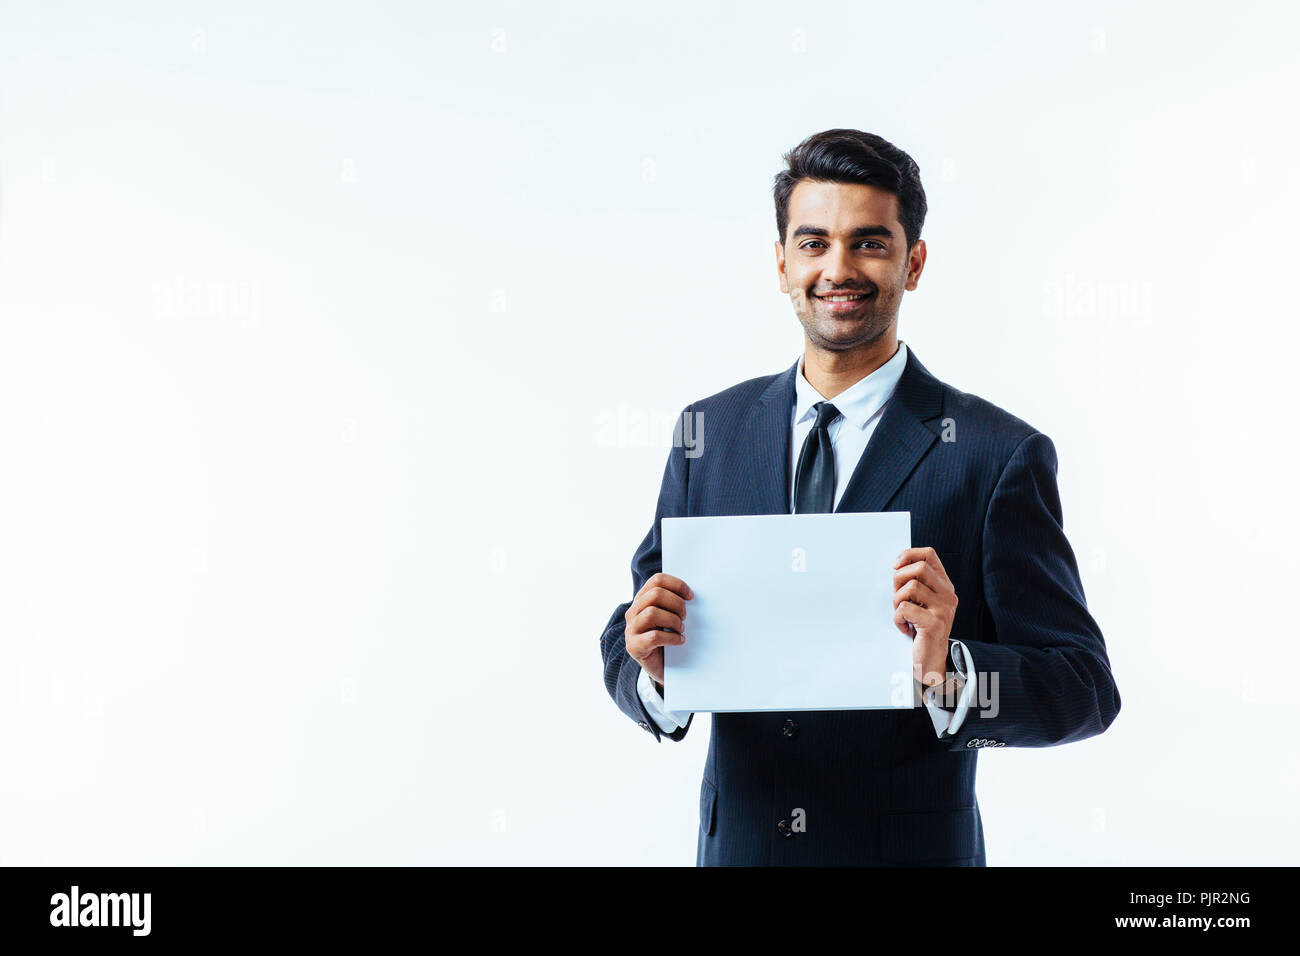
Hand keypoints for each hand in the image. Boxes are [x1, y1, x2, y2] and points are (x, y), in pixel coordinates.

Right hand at [624, 572, 693, 687]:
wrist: (662, 668)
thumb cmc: (669, 640)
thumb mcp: (670, 618)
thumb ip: (673, 604)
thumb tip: (691, 594)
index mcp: (642, 600)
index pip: (656, 580)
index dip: (676, 585)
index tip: (691, 596)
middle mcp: (633, 612)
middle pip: (655, 594)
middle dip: (676, 603)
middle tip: (685, 616)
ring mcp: (631, 630)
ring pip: (652, 613)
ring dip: (673, 620)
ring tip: (680, 629)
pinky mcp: (634, 647)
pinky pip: (653, 637)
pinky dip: (671, 638)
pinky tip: (679, 641)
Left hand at [893, 547, 957, 687]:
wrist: (931, 660)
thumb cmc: (921, 628)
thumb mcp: (920, 601)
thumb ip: (914, 583)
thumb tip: (897, 565)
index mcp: (945, 586)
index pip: (929, 554)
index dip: (909, 554)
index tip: (895, 566)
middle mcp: (948, 595)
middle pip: (919, 568)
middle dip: (899, 580)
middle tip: (898, 598)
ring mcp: (944, 609)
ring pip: (910, 587)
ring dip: (897, 601)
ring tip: (902, 616)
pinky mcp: (935, 623)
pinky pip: (904, 608)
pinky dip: (897, 619)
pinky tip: (905, 628)